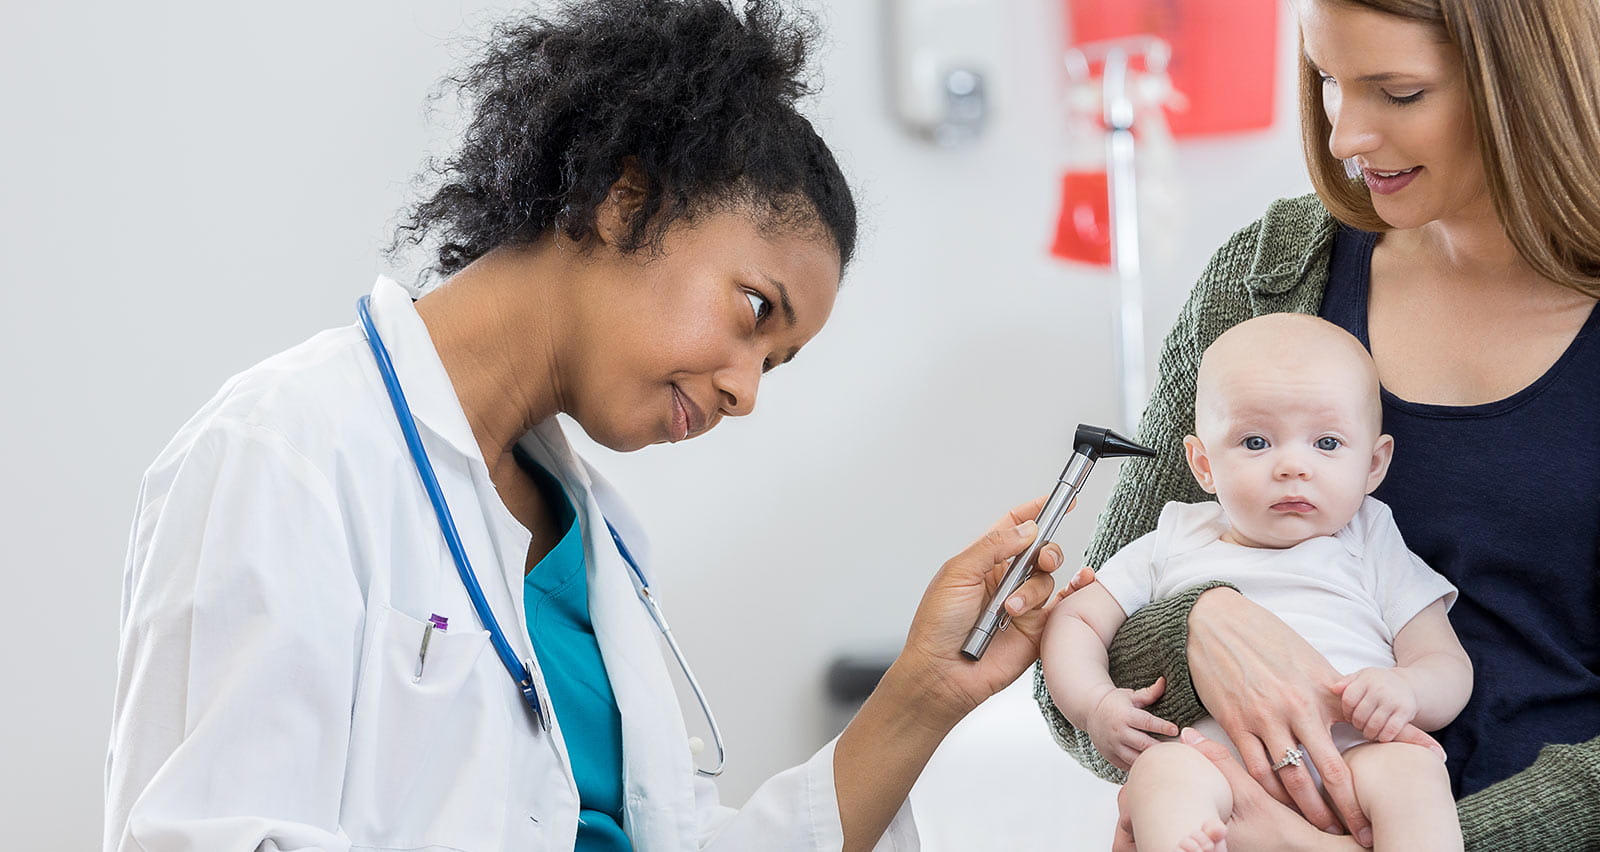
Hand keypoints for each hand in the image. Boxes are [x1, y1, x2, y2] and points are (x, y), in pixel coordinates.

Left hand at [890, 497, 1087, 728]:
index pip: (1013, 527)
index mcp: (982, 562)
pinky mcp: (1037, 629)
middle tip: (1040, 560)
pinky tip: (1080, 585)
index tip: (1059, 499)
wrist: (943, 673)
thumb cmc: (937, 626)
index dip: (1035, 512)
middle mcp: (1005, 580)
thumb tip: (1027, 528)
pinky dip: (1076, 592)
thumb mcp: (958, 574)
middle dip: (1045, 551)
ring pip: (1048, 579)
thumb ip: (994, 547)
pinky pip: (1064, 606)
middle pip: (1040, 551)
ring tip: (1009, 611)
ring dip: (1031, 591)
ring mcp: (1022, 604)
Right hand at [1085, 678, 1179, 770]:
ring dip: (1152, 760)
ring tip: (1167, 759)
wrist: (1090, 711)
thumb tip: (1165, 681)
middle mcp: (1118, 732)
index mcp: (1125, 715)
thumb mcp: (1131, 695)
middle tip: (1178, 750)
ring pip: (1136, 758)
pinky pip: (1128, 766)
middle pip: (1144, 744)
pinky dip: (1140, 766)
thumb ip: (1149, 693)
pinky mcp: (1111, 756)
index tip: (1175, 729)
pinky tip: (1152, 765)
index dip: (1162, 727)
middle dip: (1162, 748)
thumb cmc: (1114, 702)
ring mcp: (1113, 746)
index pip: (1147, 722)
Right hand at [1187, 590, 1442, 845]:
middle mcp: (1297, 707)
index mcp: (1322, 691)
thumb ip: (1343, 694)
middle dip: (1347, 809)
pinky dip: (1270, 791)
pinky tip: (1281, 804)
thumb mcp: (1313, 662)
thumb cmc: (1270, 640)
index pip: (1365, 734)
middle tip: (1361, 835)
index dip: (1380, 771)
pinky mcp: (1234, 722)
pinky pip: (1256, 768)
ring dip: (1309, 808)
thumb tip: (1381, 717)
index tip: (1389, 802)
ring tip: (1323, 827)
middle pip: (1329, 772)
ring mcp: (1263, 717)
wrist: (1216, 622)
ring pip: (1291, 777)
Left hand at [1332, 668, 1417, 741]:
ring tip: (1368, 732)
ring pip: (1374, 724)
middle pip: (1360, 715)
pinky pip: (1391, 730)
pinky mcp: (1405, 712)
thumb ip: (1347, 682)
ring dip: (1368, 733)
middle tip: (1359, 726)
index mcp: (1366, 679)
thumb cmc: (1378, 682)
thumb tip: (1333, 689)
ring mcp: (1393, 701)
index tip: (1348, 716)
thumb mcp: (1362, 676)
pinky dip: (1383, 736)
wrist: (1407, 684)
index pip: (1348, 699)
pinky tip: (1381, 736)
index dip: (1346, 712)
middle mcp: (1380, 689)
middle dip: (1357, 724)